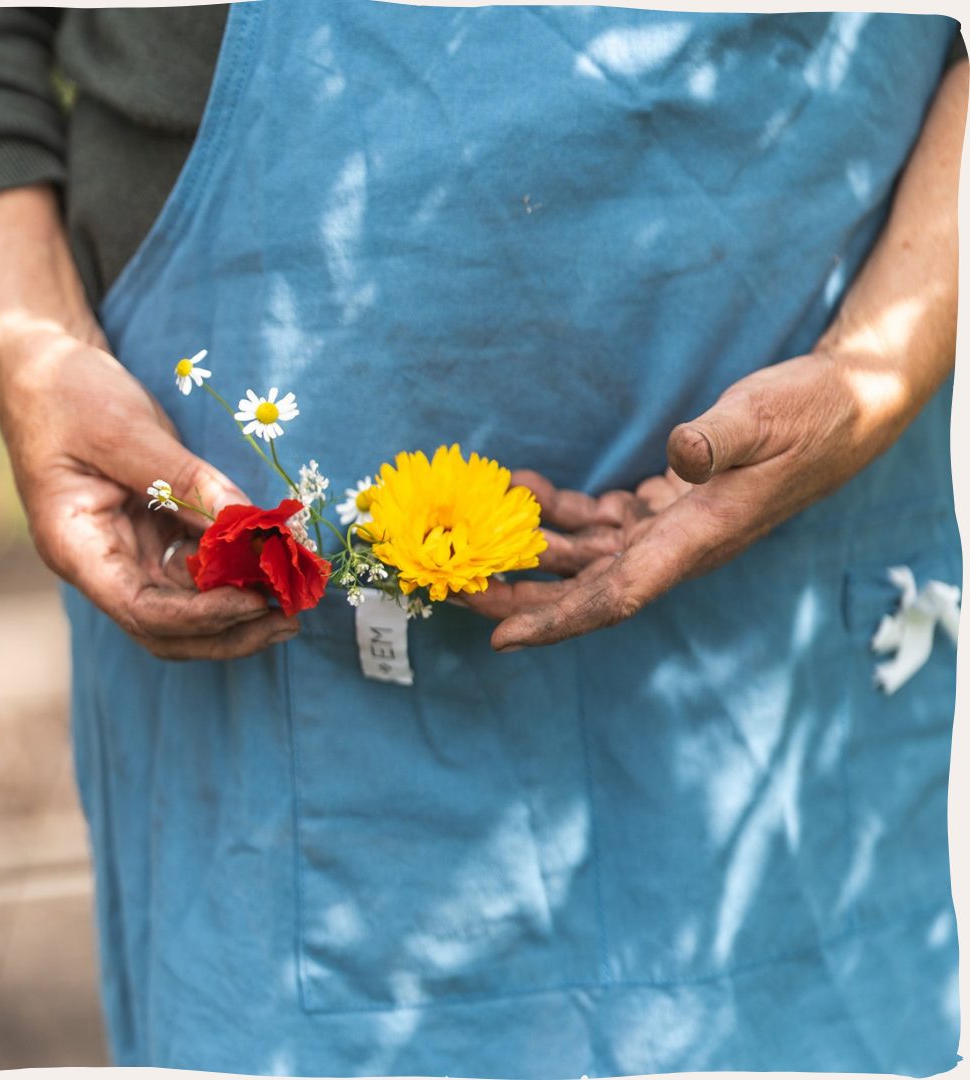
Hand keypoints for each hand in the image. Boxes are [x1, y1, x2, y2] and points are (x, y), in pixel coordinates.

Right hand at [0, 327, 301, 658]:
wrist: (46, 365)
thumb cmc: (68, 393)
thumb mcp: (125, 430)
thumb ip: (184, 479)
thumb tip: (247, 524)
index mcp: (76, 548)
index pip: (140, 610)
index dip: (201, 617)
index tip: (256, 601)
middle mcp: (102, 563)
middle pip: (168, 627)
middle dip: (230, 631)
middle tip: (289, 619)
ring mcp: (129, 552)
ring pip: (188, 607)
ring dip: (239, 609)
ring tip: (293, 599)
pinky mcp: (155, 534)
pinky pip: (198, 570)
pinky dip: (236, 573)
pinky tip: (274, 566)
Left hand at [463, 348, 940, 650]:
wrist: (845, 408)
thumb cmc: (808, 414)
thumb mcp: (764, 416)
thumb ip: (719, 440)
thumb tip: (679, 455)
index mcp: (696, 537)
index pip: (616, 595)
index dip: (556, 619)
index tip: (501, 636)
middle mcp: (678, 544)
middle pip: (587, 587)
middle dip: (521, 593)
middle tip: (455, 589)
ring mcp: (674, 527)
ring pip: (589, 556)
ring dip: (533, 550)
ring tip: (475, 531)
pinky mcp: (672, 504)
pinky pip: (606, 521)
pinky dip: (564, 512)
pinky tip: (530, 489)